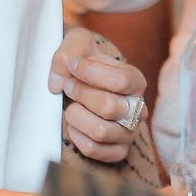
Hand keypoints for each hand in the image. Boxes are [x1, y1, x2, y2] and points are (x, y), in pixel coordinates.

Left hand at [48, 26, 147, 162]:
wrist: (84, 84)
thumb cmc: (85, 63)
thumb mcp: (79, 44)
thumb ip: (69, 51)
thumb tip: (57, 83)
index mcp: (135, 81)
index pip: (121, 81)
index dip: (91, 73)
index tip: (73, 66)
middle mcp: (138, 109)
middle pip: (109, 107)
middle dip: (80, 94)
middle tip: (68, 86)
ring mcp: (129, 133)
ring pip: (101, 131)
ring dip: (76, 117)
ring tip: (71, 107)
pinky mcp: (117, 152)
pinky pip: (94, 149)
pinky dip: (77, 137)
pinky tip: (74, 125)